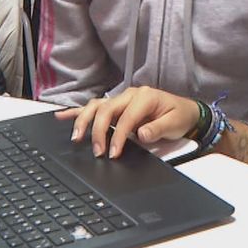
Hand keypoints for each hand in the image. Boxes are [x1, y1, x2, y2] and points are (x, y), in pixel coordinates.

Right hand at [55, 86, 200, 158]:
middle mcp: (130, 95)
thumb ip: (158, 128)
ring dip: (84, 121)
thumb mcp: (174, 124)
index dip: (117, 136)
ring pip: (96, 106)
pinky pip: (94, 107)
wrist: (185, 111)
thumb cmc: (179, 116)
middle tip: (97, 151)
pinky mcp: (116, 106)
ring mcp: (121, 99)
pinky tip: (61, 116)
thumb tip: (142, 133)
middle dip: (98, 131)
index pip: (125, 118)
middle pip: (106, 109)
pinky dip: (77, 112)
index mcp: (145, 97)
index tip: (113, 153)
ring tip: (76, 137)